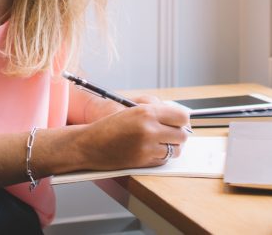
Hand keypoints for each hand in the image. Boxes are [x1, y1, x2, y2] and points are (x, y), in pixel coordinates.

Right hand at [75, 99, 189, 170]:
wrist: (89, 144)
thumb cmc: (109, 125)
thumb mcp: (132, 109)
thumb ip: (156, 109)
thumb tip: (180, 117)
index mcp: (146, 112)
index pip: (182, 117)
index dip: (182, 120)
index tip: (177, 122)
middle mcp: (149, 129)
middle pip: (182, 135)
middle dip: (178, 135)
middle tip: (169, 133)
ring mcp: (147, 147)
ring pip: (176, 150)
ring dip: (172, 147)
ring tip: (160, 142)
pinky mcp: (144, 162)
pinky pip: (164, 160)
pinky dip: (161, 156)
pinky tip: (150, 150)